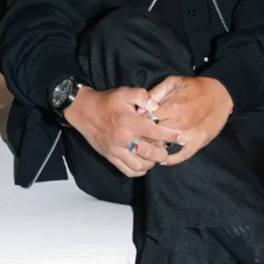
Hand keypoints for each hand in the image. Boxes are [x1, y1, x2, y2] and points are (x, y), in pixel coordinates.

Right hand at [64, 85, 181, 177]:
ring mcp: (115, 149)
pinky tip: (142, 163)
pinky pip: (127, 170)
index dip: (170, 135)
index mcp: (129, 122)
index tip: (180, 136)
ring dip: (150, 163)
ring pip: (139, 165)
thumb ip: (142, 96)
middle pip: (150, 153)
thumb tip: (155, 106)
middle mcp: (123, 138)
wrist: (82, 110)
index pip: (155, 132)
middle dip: (162, 153)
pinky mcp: (109, 156)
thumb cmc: (106, 101)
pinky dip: (138, 170)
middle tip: (165, 149)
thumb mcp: (123, 92)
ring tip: (153, 156)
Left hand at [145, 75, 232, 165]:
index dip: (137, 123)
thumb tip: (140, 107)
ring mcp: (188, 134)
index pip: (145, 120)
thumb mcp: (173, 82)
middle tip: (138, 137)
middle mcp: (178, 122)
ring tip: (148, 147)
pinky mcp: (198, 142)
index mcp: (170, 107)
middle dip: (143, 136)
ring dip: (155, 147)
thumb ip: (155, 93)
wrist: (222, 93)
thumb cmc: (195, 86)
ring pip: (164, 145)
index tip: (133, 125)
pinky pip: (183, 155)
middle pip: (152, 134)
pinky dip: (172, 159)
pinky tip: (163, 160)